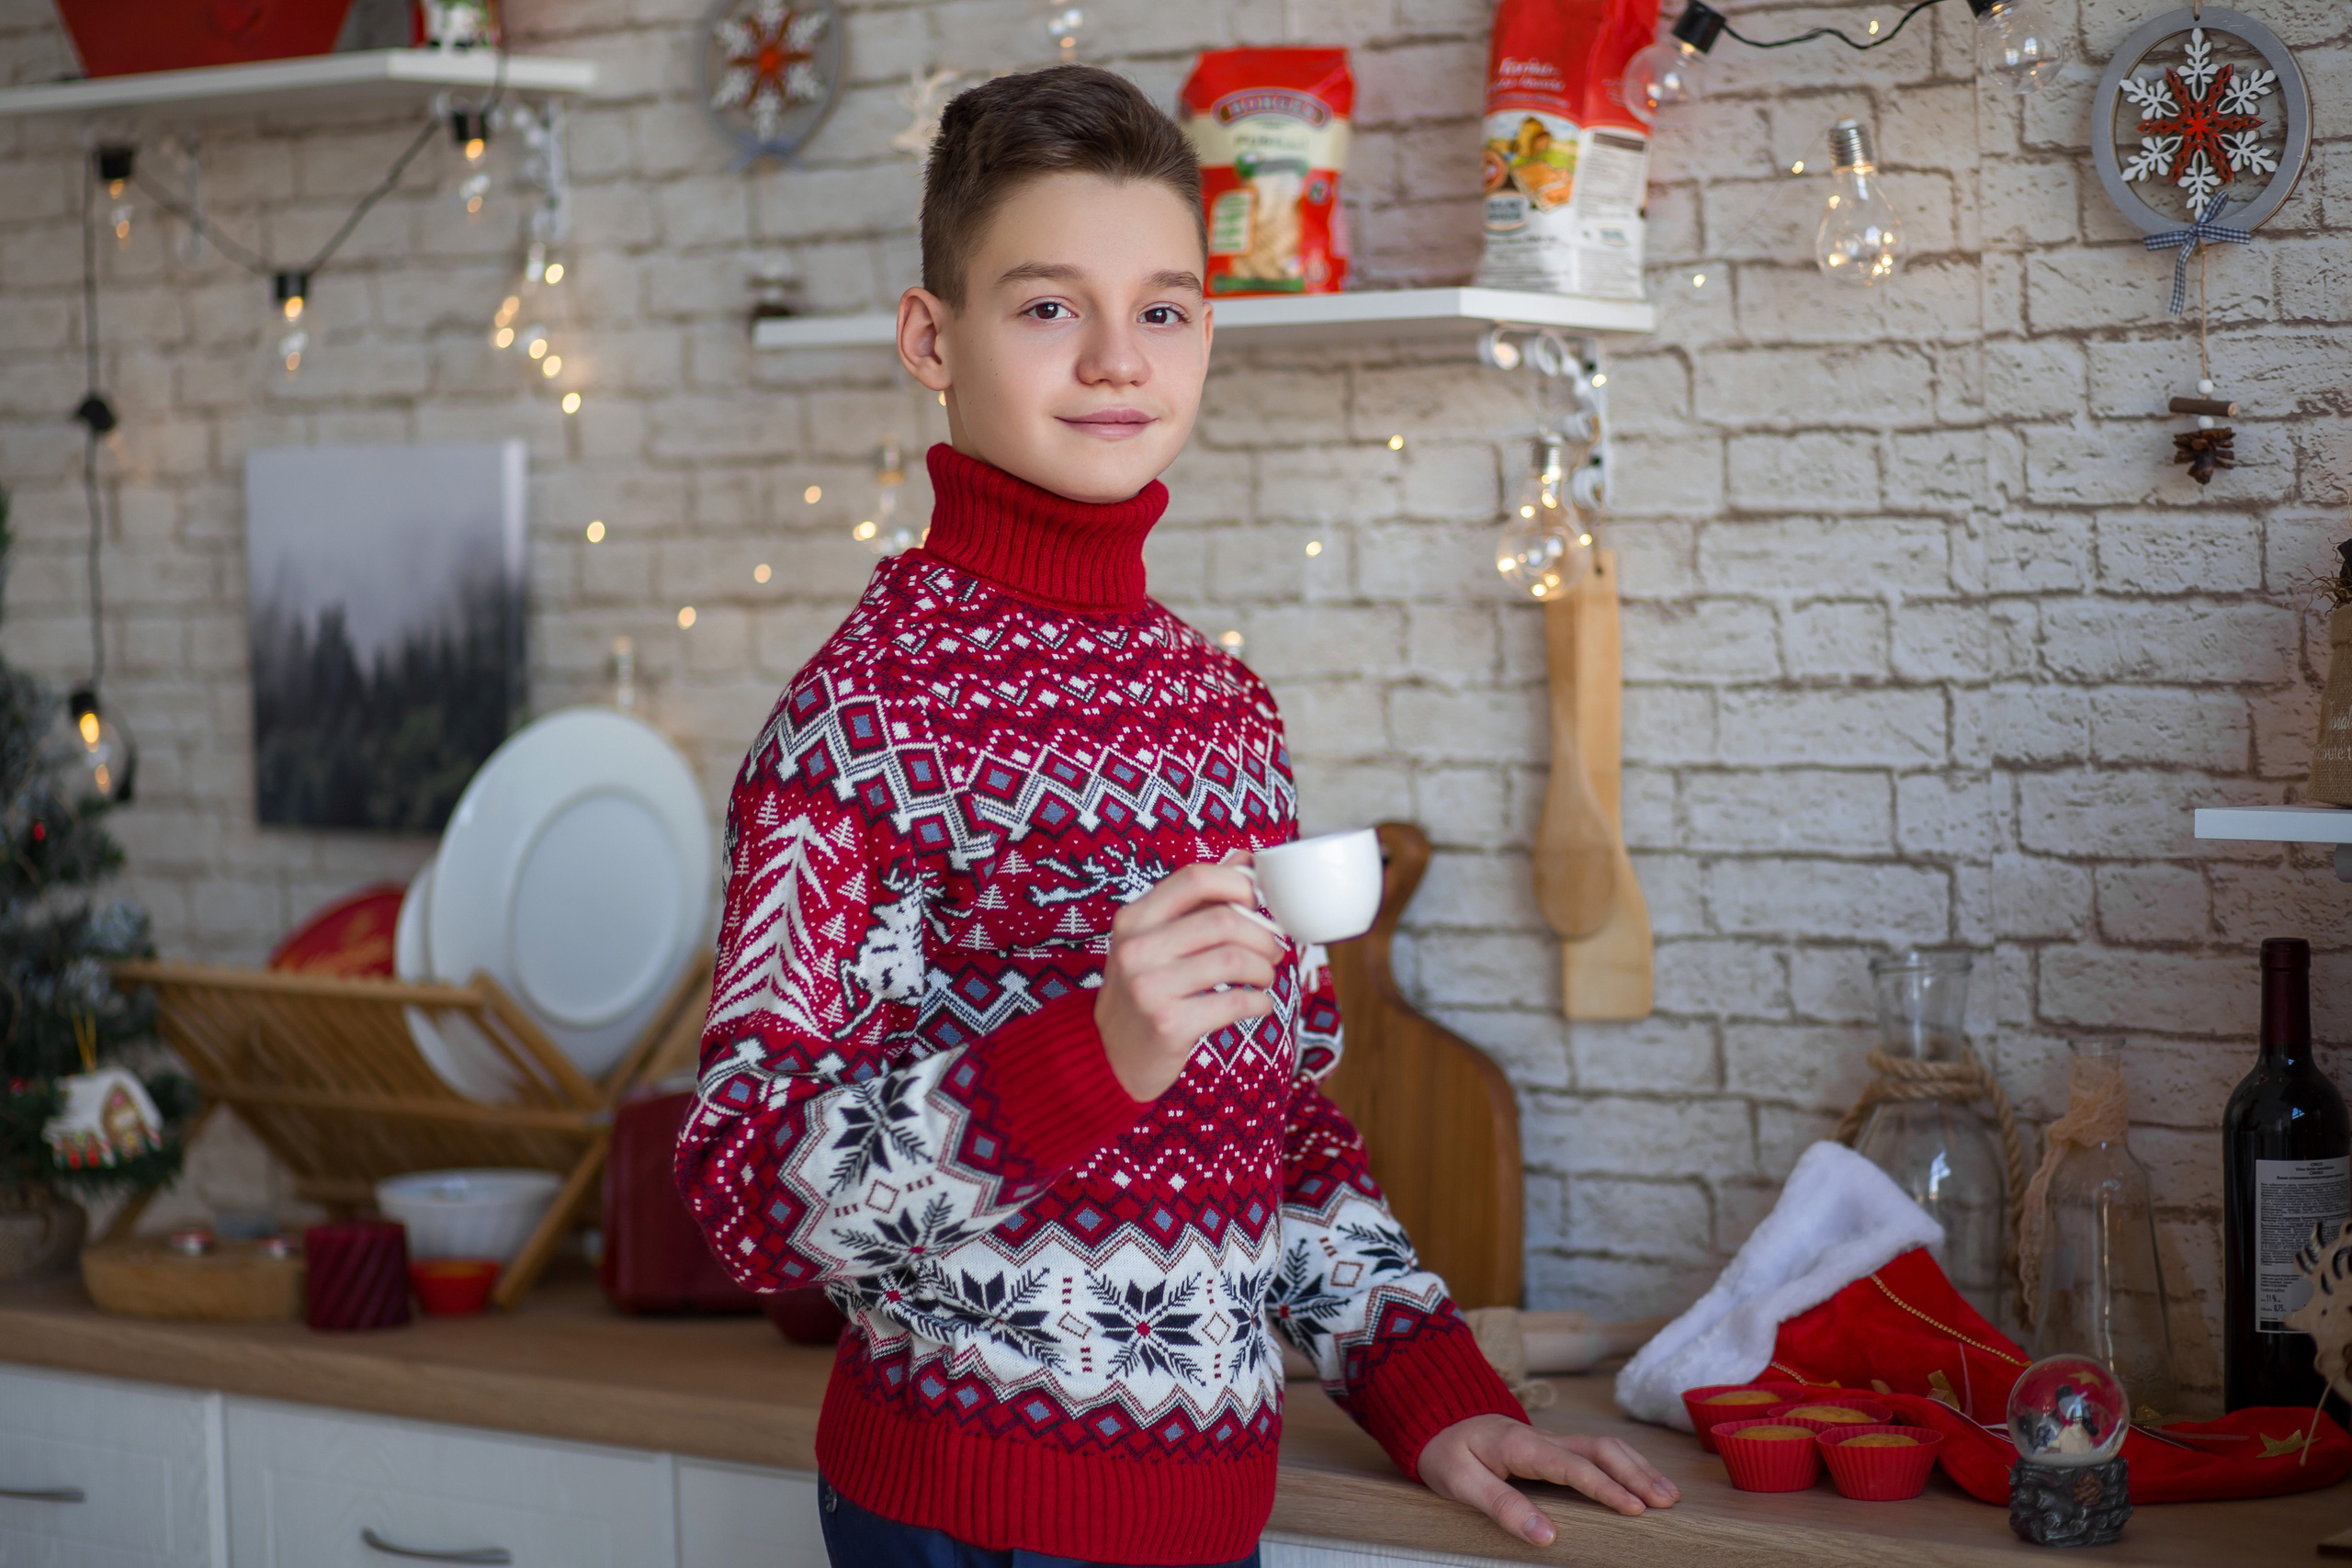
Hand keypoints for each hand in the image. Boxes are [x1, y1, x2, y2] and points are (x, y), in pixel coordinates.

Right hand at [1094, 856, 1285, 1099]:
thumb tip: (1244, 859)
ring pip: (1234, 960)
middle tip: (1272, 950)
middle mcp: (1136, 948)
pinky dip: (1260, 1003)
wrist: (1109, 1054)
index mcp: (1134, 918)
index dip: (1238, 882)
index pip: (1195, 878)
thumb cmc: (1143, 989)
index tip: (1257, 900)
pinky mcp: (1168, 1023)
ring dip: (1264, 969)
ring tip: (1264, 977)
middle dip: (1262, 935)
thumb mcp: (1155, 938)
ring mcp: (1149, 987)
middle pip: (1223, 920)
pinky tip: (1258, 1005)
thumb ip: (1198, 899)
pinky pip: (1235, 1002)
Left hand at [1418, 1414, 1678, 1544]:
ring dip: (1637, 1467)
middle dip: (1636, 1474)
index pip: (1573, 1465)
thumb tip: (1546, 1536)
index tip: (1635, 1509)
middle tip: (1666, 1502)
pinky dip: (1625, 1463)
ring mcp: (1551, 1439)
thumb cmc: (1446, 1452)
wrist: (1434, 1418)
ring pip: (1604, 1446)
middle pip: (1600, 1449)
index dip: (1606, 1487)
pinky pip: (1596, 1451)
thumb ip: (1502, 1506)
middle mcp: (1543, 1438)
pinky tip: (1641, 1481)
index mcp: (1522, 1446)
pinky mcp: (1553, 1446)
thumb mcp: (1461, 1483)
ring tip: (1667, 1495)